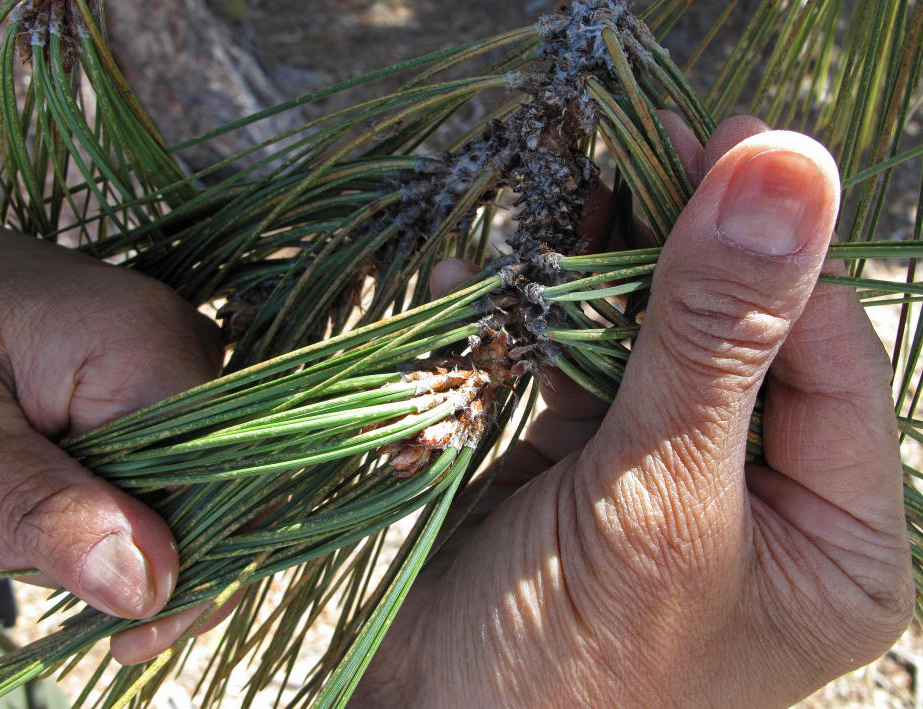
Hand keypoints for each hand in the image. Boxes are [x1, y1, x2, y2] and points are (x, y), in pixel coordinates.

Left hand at [0, 217, 220, 646]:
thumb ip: (43, 505)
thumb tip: (150, 589)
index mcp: (150, 348)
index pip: (220, 484)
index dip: (192, 570)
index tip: (127, 636)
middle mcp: (187, 347)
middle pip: (212, 486)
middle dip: (140, 550)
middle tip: (32, 561)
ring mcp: (174, 356)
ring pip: (187, 478)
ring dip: (116, 523)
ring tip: (18, 515)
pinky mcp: (154, 371)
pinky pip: (164, 454)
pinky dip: (111, 494)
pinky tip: (53, 496)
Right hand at [351, 117, 913, 706]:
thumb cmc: (571, 664)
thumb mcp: (658, 498)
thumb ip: (715, 339)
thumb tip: (786, 168)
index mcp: (836, 532)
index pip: (831, 352)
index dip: (780, 248)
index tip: (728, 143)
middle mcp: (760, 496)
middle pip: (740, 334)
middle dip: (684, 247)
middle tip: (643, 146)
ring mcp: (665, 474)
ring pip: (652, 340)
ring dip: (601, 273)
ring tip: (568, 194)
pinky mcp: (582, 465)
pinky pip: (576, 371)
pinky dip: (535, 324)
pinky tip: (496, 279)